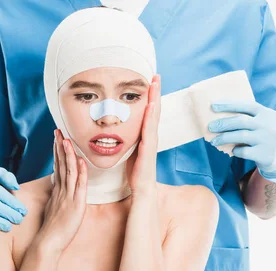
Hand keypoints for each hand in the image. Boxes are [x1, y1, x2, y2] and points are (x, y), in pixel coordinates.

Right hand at [38, 129, 87, 252]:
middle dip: (59, 147)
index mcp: (57, 191)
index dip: (57, 151)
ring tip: (66, 139)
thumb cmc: (52, 230)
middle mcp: (61, 191)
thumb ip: (58, 198)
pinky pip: (78, 186)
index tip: (57, 138)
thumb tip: (59, 190)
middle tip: (58, 131)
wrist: (48, 243)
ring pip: (68, 171)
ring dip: (68, 154)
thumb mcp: (55, 210)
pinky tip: (80, 161)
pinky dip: (80, 173)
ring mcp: (67, 197)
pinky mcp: (75, 205)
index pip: (57, 166)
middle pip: (60, 164)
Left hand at [126, 74, 160, 196]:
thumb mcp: (130, 151)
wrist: (142, 189)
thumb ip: (129, 139)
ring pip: (154, 115)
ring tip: (155, 83)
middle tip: (155, 75)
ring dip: (155, 98)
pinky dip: (150, 116)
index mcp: (146, 136)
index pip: (149, 112)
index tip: (149, 82)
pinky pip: (149, 129)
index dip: (150, 97)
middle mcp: (151, 136)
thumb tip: (119, 130)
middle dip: (155, 92)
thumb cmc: (136, 173)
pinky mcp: (148, 148)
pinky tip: (150, 105)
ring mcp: (151, 141)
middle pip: (154, 109)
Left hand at [208, 101, 275, 182]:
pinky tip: (233, 150)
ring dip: (224, 138)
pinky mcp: (264, 154)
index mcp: (268, 114)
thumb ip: (249, 117)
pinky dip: (235, 150)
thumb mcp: (263, 122)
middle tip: (210, 127)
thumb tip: (219, 114)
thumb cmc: (264, 135)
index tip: (213, 106)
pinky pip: (243, 151)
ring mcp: (267, 140)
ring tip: (214, 141)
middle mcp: (269, 125)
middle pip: (241, 121)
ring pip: (240, 136)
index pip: (247, 105)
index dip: (229, 105)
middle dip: (222, 123)